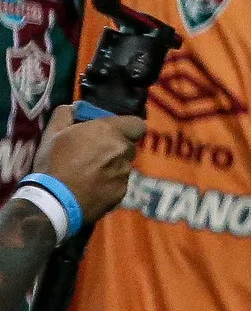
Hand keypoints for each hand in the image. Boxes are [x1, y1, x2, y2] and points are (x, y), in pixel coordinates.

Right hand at [36, 104, 144, 222]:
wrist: (54, 202)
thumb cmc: (52, 164)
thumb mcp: (52, 134)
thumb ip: (65, 114)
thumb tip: (73, 108)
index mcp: (109, 131)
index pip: (137, 125)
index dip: (127, 128)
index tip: (113, 133)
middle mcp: (122, 150)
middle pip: (127, 145)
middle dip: (115, 148)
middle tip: (94, 154)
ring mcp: (124, 172)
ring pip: (124, 165)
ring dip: (112, 166)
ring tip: (88, 174)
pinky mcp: (122, 191)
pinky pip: (119, 183)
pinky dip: (109, 184)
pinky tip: (90, 188)